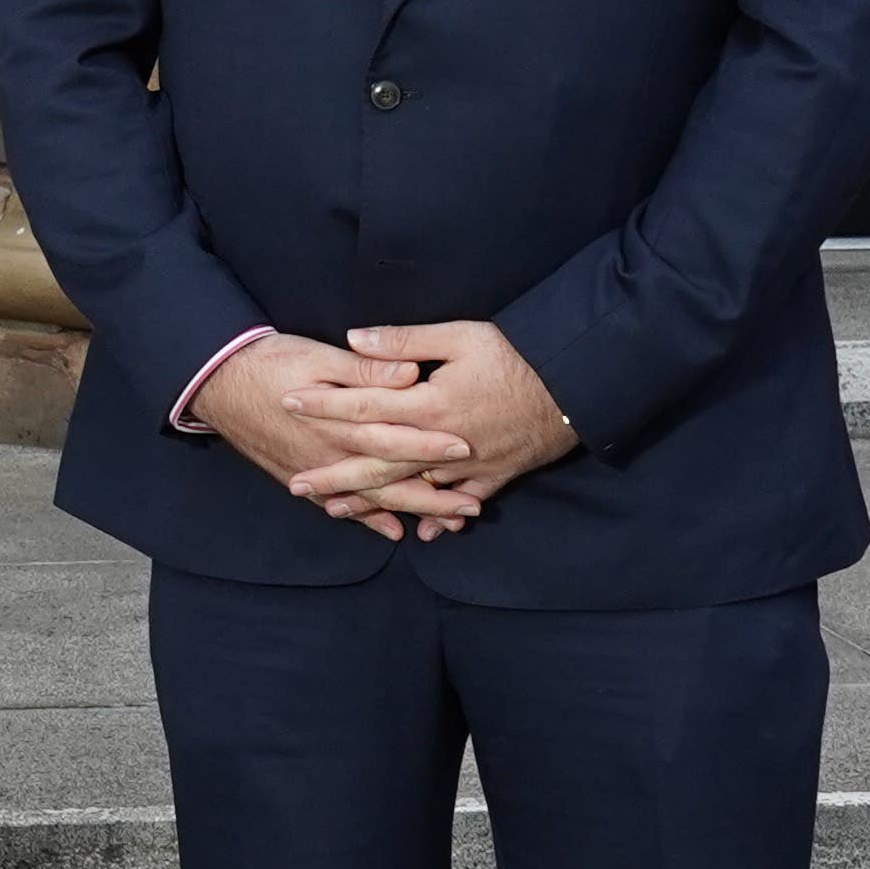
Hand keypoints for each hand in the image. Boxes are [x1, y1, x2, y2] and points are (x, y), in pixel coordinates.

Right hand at [191, 330, 485, 537]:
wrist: (216, 382)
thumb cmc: (268, 360)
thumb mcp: (318, 355)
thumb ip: (365, 368)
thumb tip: (409, 373)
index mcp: (338, 421)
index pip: (395, 436)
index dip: (431, 444)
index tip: (466, 451)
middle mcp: (329, 454)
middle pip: (391, 479)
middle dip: (434, 494)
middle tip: (473, 506)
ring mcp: (314, 471)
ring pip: (370, 498)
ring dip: (410, 512)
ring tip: (448, 525)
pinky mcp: (300, 476)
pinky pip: (338, 506)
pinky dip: (367, 519)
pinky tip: (392, 530)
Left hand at [279, 320, 576, 526]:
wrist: (580, 386)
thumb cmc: (520, 354)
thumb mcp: (461, 335)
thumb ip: (404, 341)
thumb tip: (353, 338)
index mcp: (429, 405)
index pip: (364, 406)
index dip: (324, 405)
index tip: (289, 403)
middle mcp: (441, 444)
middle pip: (376, 463)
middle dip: (333, 474)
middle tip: (294, 483)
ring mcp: (468, 467)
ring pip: (410, 489)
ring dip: (371, 501)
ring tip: (335, 510)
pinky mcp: (494, 476)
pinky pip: (458, 503)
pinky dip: (436, 518)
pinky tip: (415, 533)